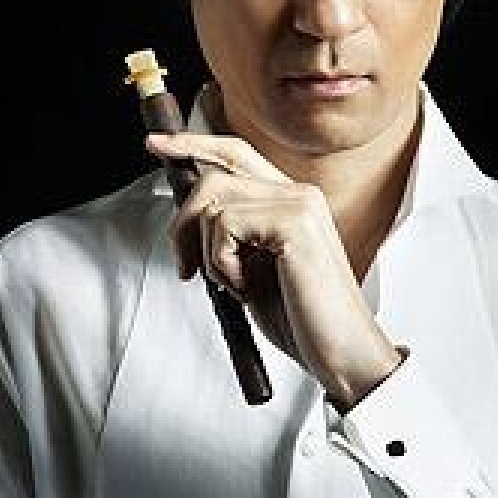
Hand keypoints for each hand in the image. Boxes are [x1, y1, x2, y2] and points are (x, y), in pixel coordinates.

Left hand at [145, 131, 402, 409]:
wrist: (341, 353)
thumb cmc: (300, 317)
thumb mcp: (253, 268)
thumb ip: (232, 235)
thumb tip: (188, 216)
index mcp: (292, 200)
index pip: (236, 153)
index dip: (194, 144)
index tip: (157, 145)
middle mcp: (299, 192)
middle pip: (215, 174)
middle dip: (184, 221)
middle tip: (185, 266)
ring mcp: (299, 203)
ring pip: (214, 201)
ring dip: (208, 254)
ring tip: (236, 286)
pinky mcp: (294, 222)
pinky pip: (224, 224)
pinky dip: (221, 264)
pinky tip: (247, 289)